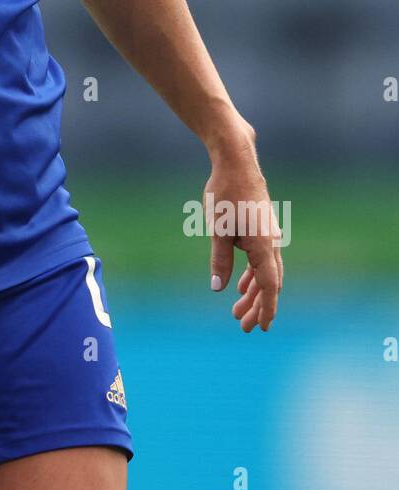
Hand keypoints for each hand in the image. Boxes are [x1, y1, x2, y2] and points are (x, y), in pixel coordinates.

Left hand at [203, 125, 283, 332]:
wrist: (236, 162)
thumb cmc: (225, 194)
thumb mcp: (217, 230)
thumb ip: (219, 260)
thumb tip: (218, 288)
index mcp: (264, 246)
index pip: (270, 286)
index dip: (266, 308)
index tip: (262, 328)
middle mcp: (272, 242)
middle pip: (269, 283)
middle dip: (257, 306)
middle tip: (244, 327)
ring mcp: (268, 235)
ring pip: (265, 272)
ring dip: (253, 292)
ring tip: (238, 312)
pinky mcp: (262, 229)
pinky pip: (261, 259)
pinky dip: (252, 275)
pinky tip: (240, 285)